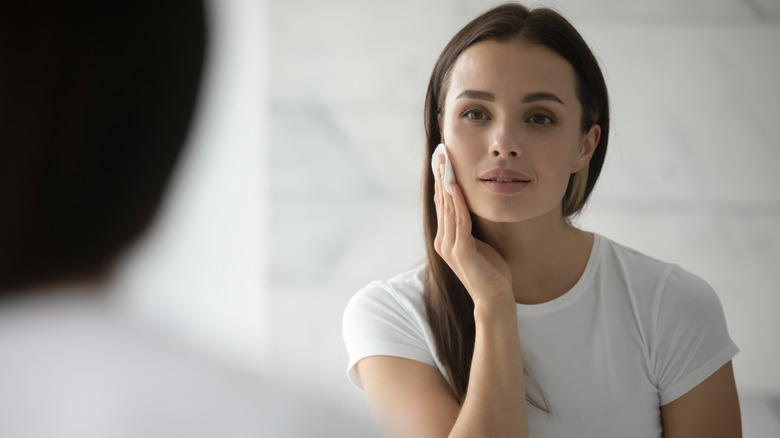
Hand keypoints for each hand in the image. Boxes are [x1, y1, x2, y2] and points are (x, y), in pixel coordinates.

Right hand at [433, 155, 512, 303]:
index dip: (441, 181)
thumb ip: (470, 228)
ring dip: (446, 182)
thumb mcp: (479, 244)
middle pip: (440, 201)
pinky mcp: (460, 251)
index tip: (442, 160)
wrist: (495, 298)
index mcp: (445, 239)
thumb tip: (472, 209)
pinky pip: (459, 220)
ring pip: (447, 208)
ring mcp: (449, 246)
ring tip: (445, 162)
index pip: (442, 204)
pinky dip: (457, 202)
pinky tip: (456, 186)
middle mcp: (442, 241)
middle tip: (440, 152)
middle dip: (440, 175)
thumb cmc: (492, 272)